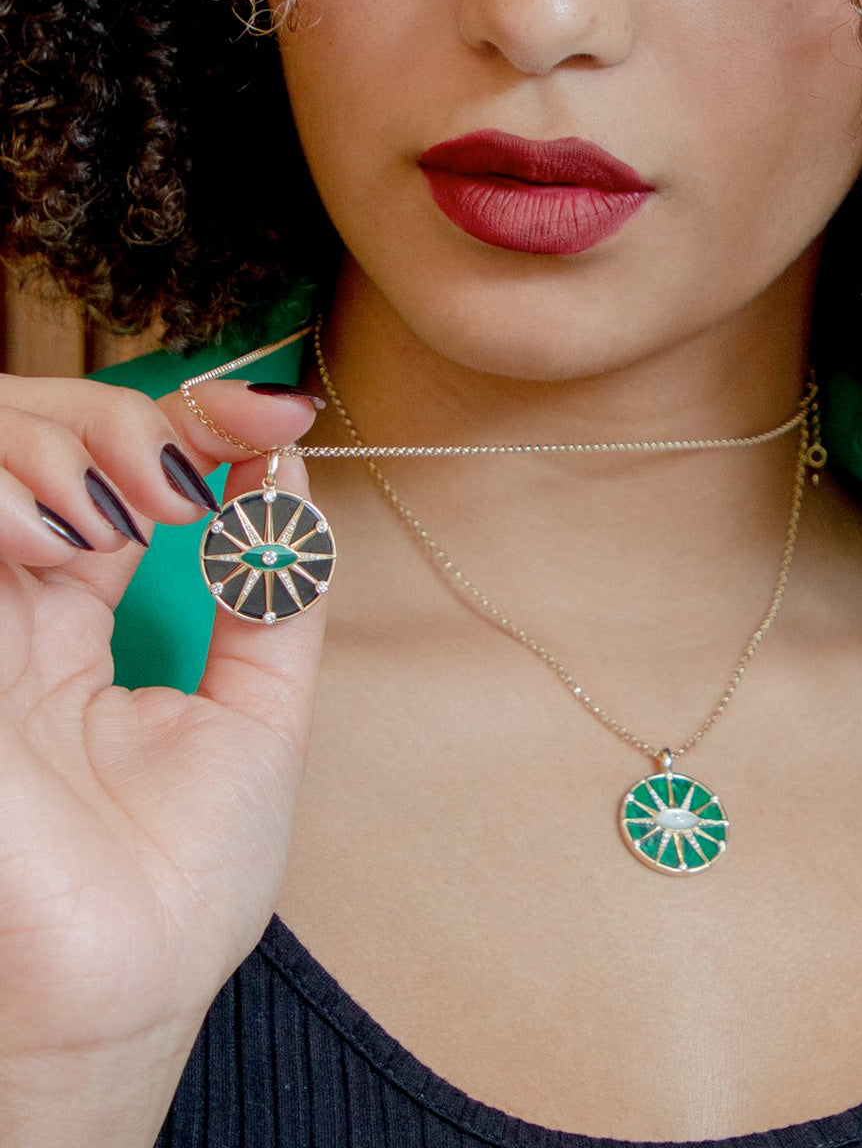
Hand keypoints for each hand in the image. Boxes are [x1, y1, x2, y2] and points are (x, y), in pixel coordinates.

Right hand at [0, 373, 324, 1142]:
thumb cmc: (182, 873)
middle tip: (197, 479)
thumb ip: (273, 593)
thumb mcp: (261, 710)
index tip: (274, 414)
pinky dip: (1, 491)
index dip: (194, 419)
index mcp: (89, 615)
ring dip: (65, 442)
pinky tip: (64, 540)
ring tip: (136, 514)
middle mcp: (18, 603)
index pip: (124, 466)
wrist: (118, 988)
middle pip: (39, 428)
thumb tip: (291, 483)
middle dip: (128, 418)